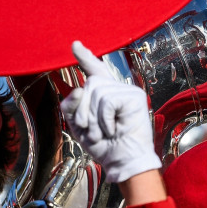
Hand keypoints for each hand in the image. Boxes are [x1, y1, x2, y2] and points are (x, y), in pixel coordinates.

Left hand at [60, 41, 161, 182]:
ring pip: (97, 91)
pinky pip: (107, 100)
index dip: (85, 58)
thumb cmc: (105, 147)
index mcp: (106, 95)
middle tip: (92, 131)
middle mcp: (118, 90)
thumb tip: (79, 88)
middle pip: (90, 84)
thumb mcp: (79, 126)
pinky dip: (105, 118)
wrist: (123, 162)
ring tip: (103, 133)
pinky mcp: (135, 97)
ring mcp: (128, 92)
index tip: (76, 45)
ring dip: (94, 117)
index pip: (95, 71)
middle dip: (83, 110)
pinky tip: (113, 129)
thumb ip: (72, 105)